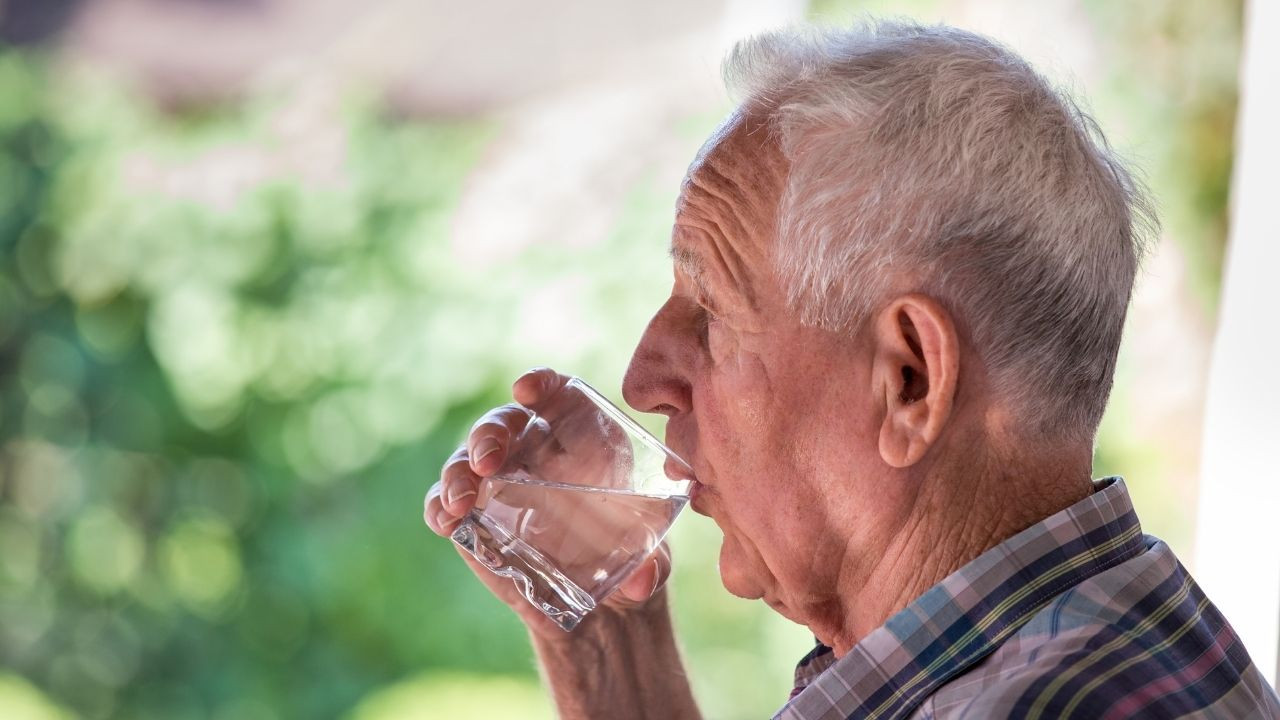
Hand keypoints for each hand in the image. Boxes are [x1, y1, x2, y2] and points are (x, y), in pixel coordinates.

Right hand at [424, 367, 672, 636]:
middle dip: (489, 434)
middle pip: (504, 422)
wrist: (602, 604)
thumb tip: (642, 583)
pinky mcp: (474, 519)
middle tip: (486, 462)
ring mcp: (499, 483)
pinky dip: (439, 507)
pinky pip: (446, 503)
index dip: (541, 384)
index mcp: (583, 437)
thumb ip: (652, 567)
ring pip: (467, 459)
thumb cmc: (632, 558)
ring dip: (458, 474)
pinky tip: (445, 520)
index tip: (527, 390)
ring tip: (459, 502)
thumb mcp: (653, 561)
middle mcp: (535, 451)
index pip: (557, 392)